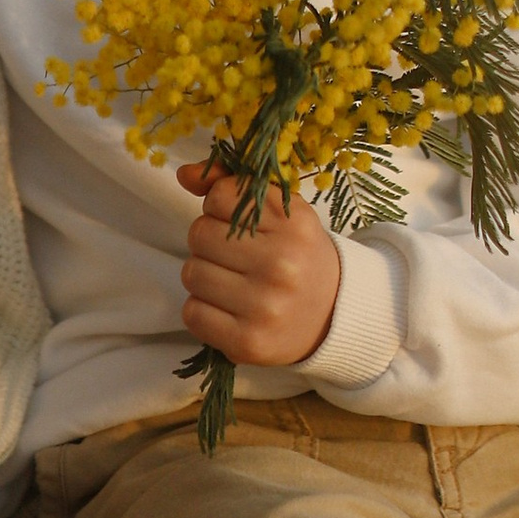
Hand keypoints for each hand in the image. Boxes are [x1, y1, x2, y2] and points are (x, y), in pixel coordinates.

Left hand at [177, 156, 342, 367]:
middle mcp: (282, 265)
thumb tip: (184, 174)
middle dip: (208, 241)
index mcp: (294, 225)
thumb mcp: (280, 212)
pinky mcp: (248, 343)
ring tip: (232, 282)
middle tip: (235, 256)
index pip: (219, 197)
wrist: (334, 316)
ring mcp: (265, 307)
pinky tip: (228, 308)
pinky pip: (192, 313)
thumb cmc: (298, 255)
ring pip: (191, 273)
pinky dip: (202, 309)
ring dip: (203, 275)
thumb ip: (232, 186)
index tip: (238, 223)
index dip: (220, 208)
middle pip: (199, 234)